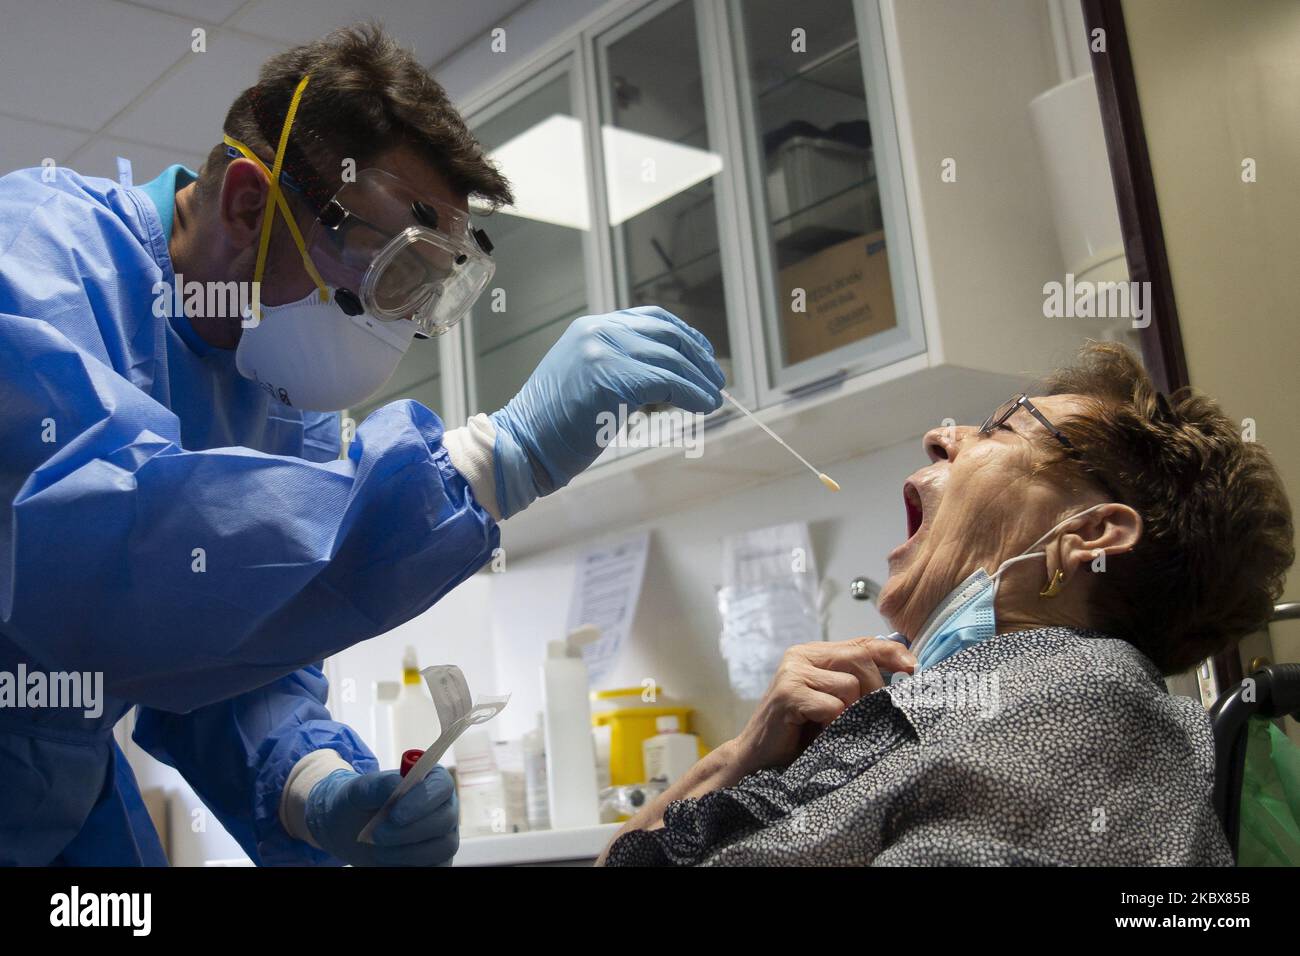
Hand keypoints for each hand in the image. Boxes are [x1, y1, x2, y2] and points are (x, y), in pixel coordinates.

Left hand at [306, 767, 458, 866]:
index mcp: (432, 780)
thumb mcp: (361, 790)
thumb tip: (398, 784)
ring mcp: (445, 835)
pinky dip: (409, 865)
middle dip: (409, 831)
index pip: (442, 786)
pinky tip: (388, 859)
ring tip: (378, 850)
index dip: (423, 800)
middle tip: (378, 835)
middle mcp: (444, 807)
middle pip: (445, 819)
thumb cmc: (361, 803)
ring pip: (443, 847)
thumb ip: (380, 784)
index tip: (395, 816)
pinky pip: (437, 867)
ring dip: (407, 853)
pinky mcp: (439, 859)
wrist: (352, 830)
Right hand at [489, 306, 724, 516]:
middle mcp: (598, 332)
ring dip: (700, 379)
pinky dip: (692, 394)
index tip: (704, 354)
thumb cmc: (553, 426)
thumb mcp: (586, 380)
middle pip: (667, 334)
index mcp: (591, 328)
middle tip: (717, 378)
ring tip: (715, 397)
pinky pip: (667, 382)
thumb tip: (667, 375)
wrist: (522, 445)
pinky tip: (704, 405)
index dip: (685, 335)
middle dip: (698, 356)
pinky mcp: (613, 379)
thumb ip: (618, 366)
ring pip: (671, 359)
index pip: (651, 319)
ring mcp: (604, 352)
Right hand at [732, 638, 915, 773]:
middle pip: (859, 659)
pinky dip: (833, 724)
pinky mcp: (787, 693)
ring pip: (849, 685)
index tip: (914, 668)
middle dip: (873, 691)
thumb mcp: (833, 703)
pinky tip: (820, 733)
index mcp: (814, 653)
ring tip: (832, 728)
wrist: (758, 760)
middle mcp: (801, 656)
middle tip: (865, 718)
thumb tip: (904, 673)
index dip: (892, 652)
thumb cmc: (800, 734)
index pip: (862, 643)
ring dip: (849, 714)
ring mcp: (792, 672)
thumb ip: (855, 684)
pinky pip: (832, 706)